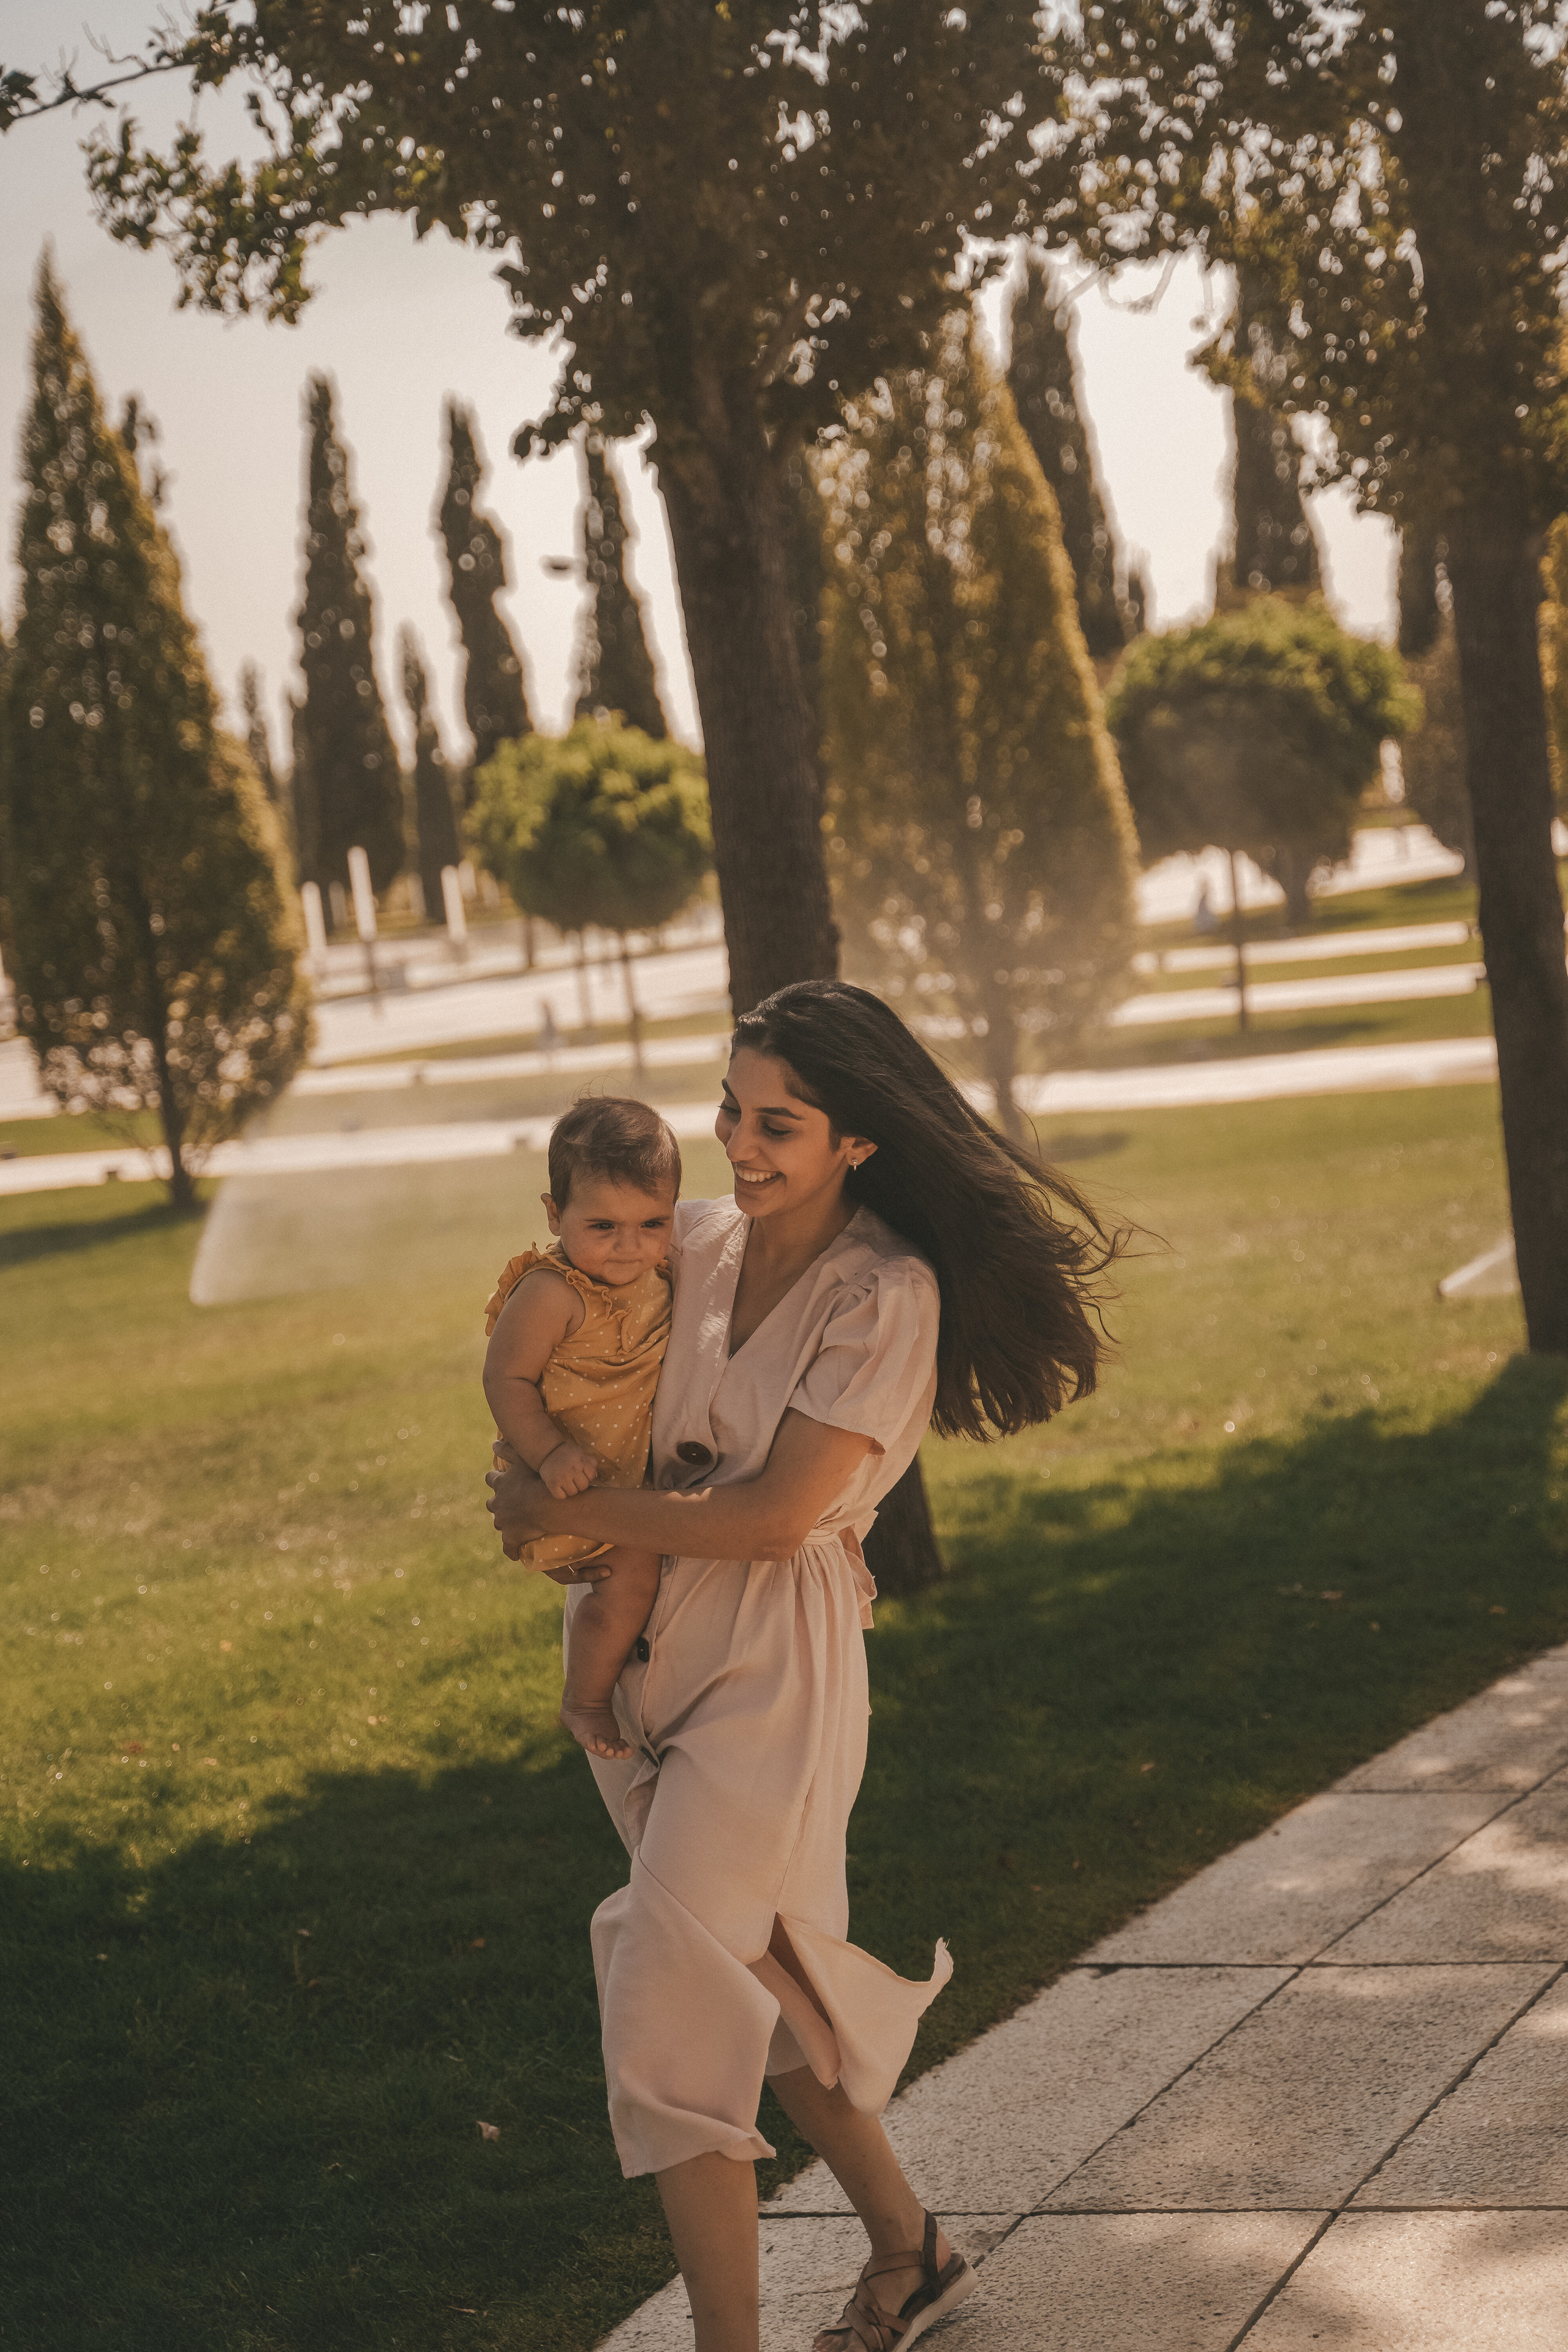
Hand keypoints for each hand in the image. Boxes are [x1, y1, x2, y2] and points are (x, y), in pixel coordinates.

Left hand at [485, 1457, 613, 1583]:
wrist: (548, 1506)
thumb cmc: (538, 1480)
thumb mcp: (523, 1459)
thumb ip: (508, 1448)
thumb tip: (493, 1442)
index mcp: (500, 1484)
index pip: (491, 1479)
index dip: (497, 1480)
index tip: (503, 1481)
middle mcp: (497, 1503)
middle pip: (492, 1503)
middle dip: (499, 1503)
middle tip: (511, 1503)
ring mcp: (503, 1522)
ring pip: (499, 1523)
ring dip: (506, 1522)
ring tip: (517, 1523)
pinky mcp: (511, 1538)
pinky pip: (508, 1547)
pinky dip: (511, 1549)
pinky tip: (515, 1552)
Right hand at [539, 1439, 598, 1498]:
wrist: (548, 1451)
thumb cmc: (568, 1454)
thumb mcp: (581, 1453)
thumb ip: (590, 1463)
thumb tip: (596, 1476)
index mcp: (581, 1460)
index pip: (591, 1477)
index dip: (587, 1476)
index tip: (581, 1473)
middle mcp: (572, 1469)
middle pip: (583, 1487)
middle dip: (579, 1484)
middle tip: (573, 1478)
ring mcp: (562, 1476)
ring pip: (573, 1493)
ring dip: (570, 1489)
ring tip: (566, 1481)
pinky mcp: (552, 1483)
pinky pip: (561, 1496)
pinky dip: (560, 1494)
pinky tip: (559, 1486)